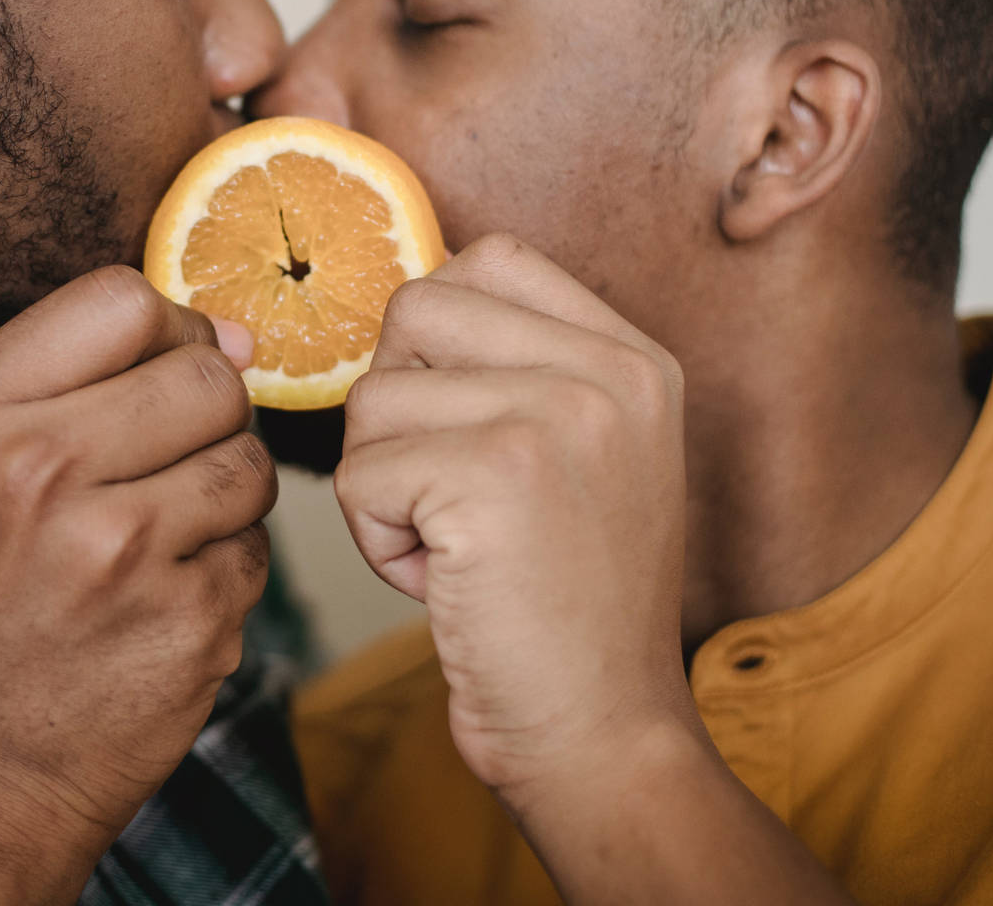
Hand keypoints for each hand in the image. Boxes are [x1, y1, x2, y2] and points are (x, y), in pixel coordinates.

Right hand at [0, 266, 273, 903]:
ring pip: (249, 461)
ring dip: (224, 499)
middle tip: (153, 479)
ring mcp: (117, 550)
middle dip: (205, 422)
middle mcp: (37, 469)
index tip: (153, 382)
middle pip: (206, 376)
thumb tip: (235, 336)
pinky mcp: (188, 619)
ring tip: (153, 544)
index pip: (124, 300)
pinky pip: (260, 549)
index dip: (163, 334)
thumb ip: (87, 375)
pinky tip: (160, 605)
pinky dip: (226, 573)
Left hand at [337, 233, 692, 800]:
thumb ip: (521, 367)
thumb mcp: (584, 456)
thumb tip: (403, 304)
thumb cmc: (565, 605)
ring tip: (458, 547)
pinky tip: (445, 581)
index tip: (456, 420)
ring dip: (384, 485)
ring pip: (372, 399)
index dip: (436, 335)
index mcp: (635, 357)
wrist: (601, 733)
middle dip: (398, 408)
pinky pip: (357, 475)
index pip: (491, 259)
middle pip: (414, 312)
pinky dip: (377, 540)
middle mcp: (609, 372)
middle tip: (450, 491)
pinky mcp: (494, 478)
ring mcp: (557, 417)